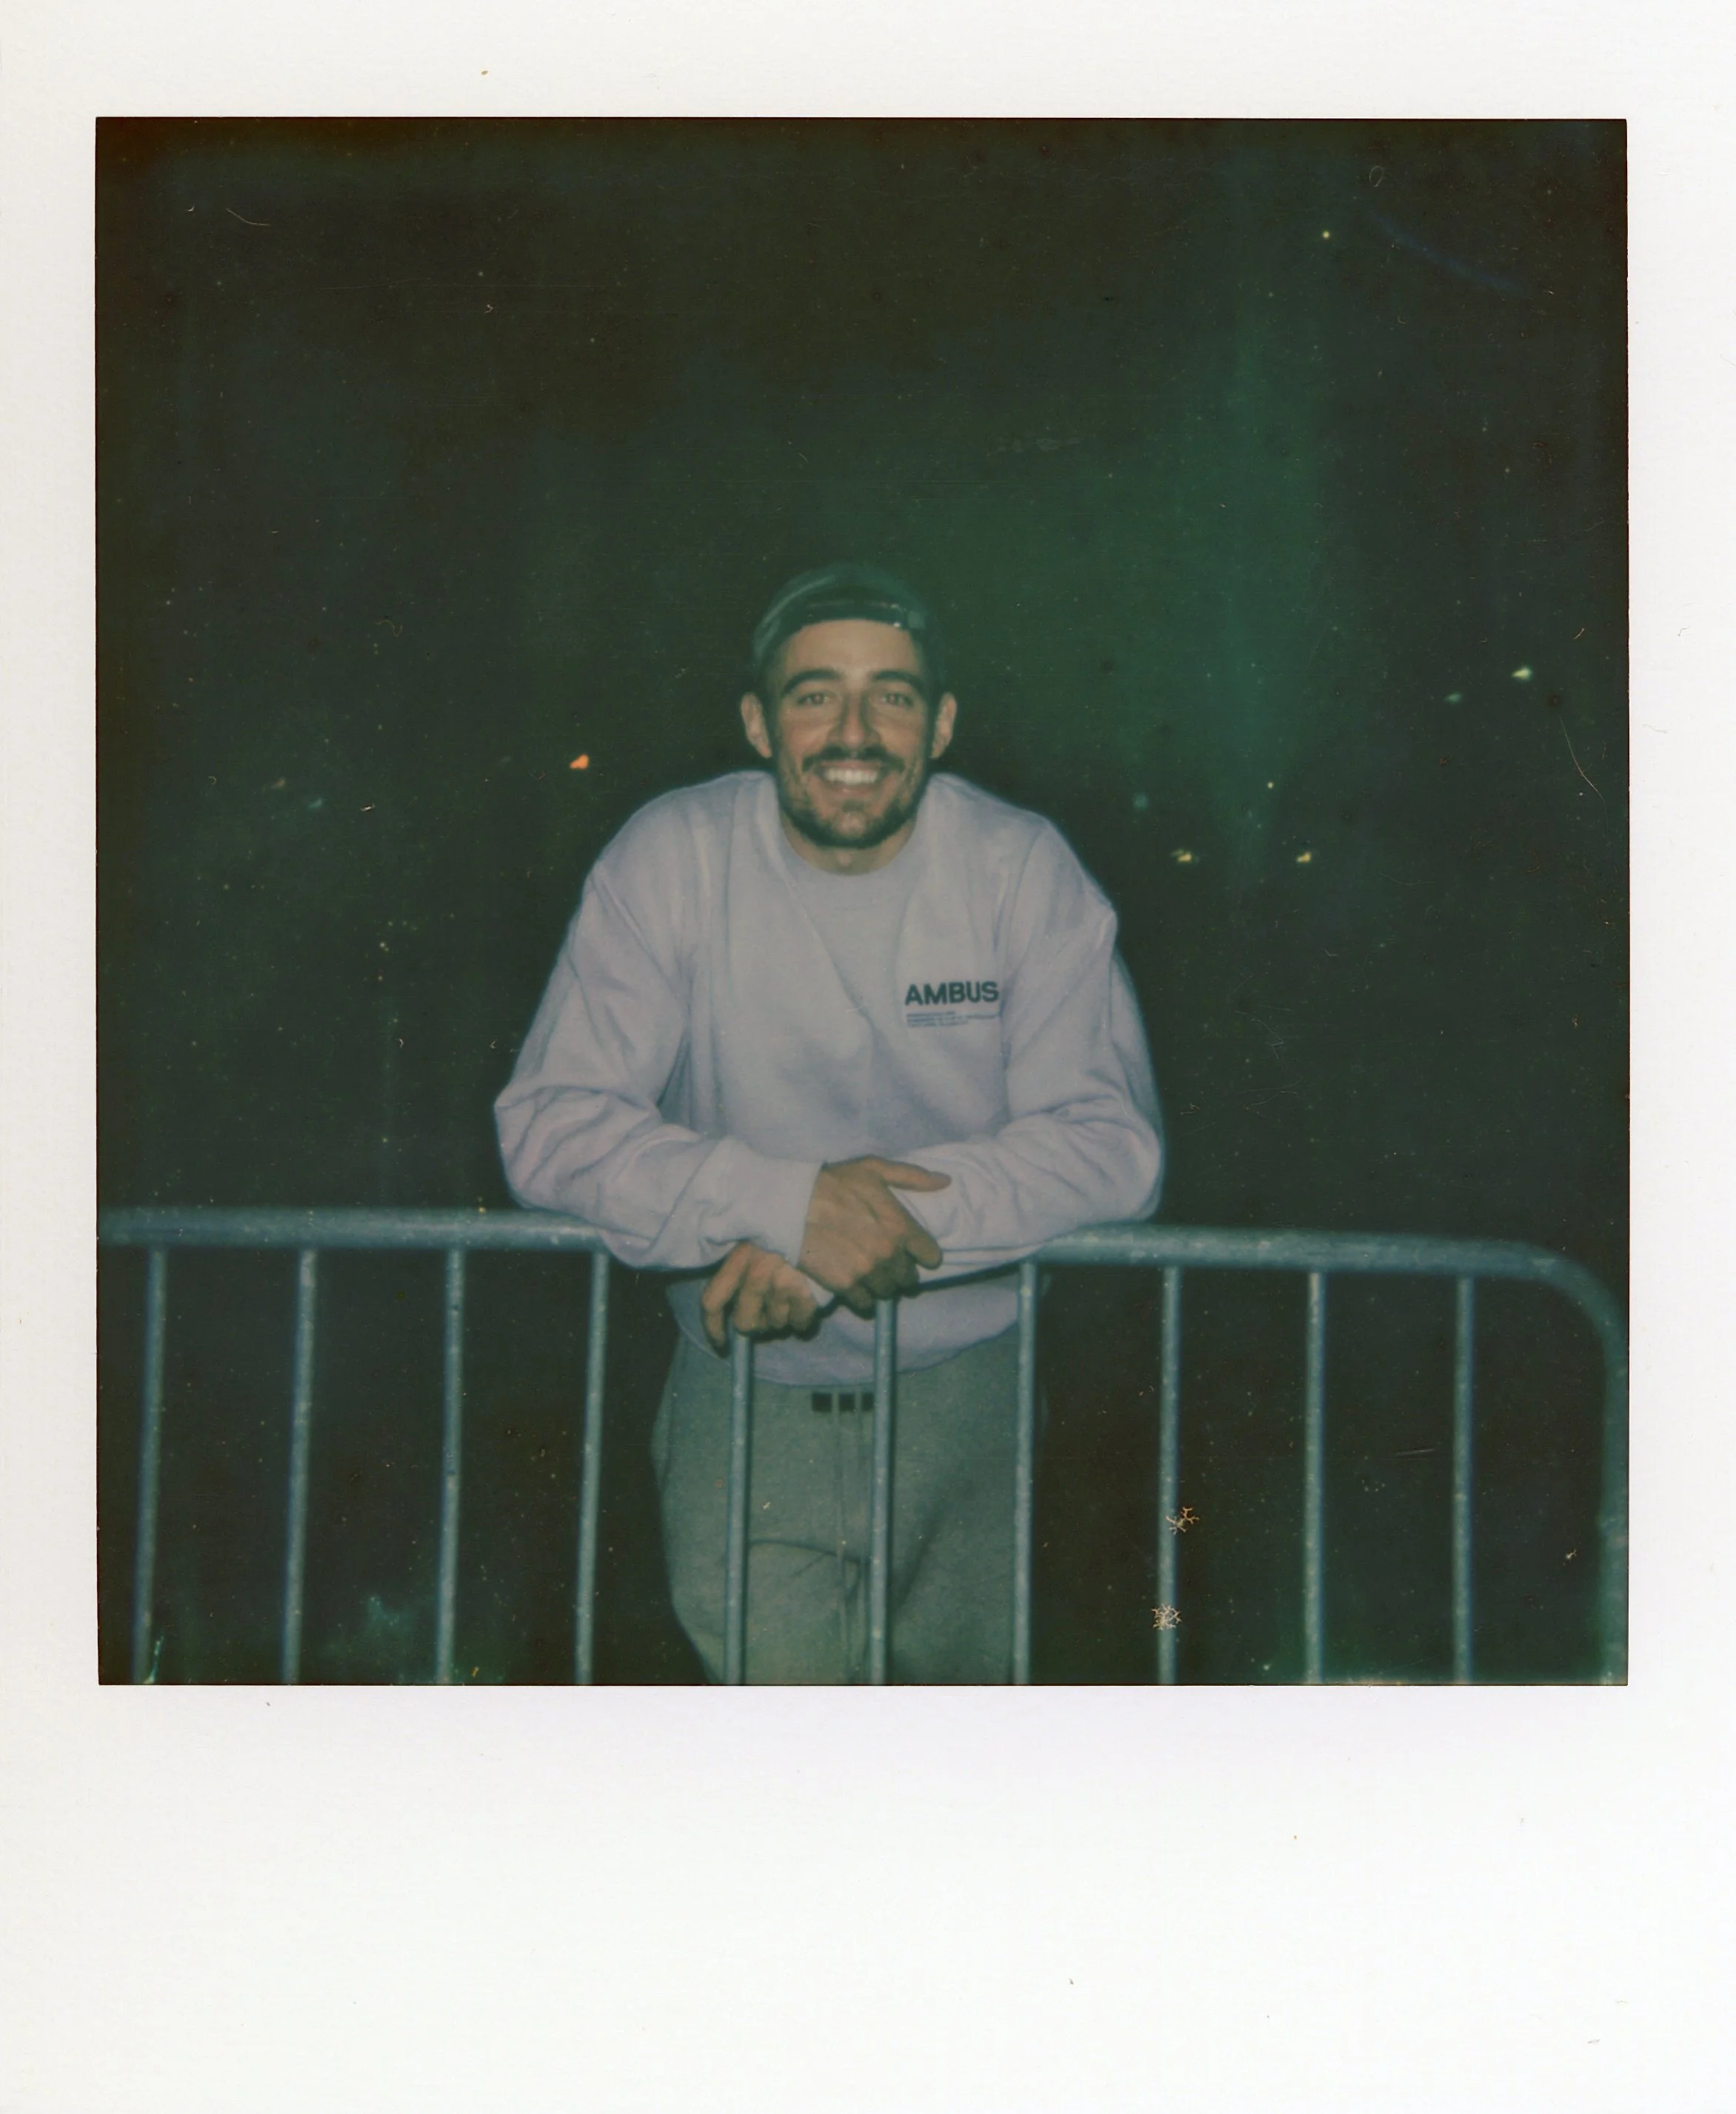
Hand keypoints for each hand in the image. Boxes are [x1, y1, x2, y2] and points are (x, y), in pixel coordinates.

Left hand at [701, 1241, 823, 1351]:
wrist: (828, 1227)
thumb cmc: (791, 1241)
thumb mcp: (759, 1247)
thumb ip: (741, 1276)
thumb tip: (737, 1320)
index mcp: (738, 1256)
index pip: (712, 1301)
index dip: (714, 1328)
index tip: (722, 1345)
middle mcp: (755, 1270)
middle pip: (743, 1322)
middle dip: (758, 1325)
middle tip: (770, 1314)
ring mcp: (778, 1280)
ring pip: (775, 1324)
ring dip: (784, 1317)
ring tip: (794, 1297)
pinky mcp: (801, 1289)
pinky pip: (799, 1322)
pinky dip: (804, 1320)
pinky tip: (808, 1303)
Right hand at [798, 1157, 951, 1316]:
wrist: (793, 1203)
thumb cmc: (834, 1182)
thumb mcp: (875, 1169)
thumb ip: (913, 1177)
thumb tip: (944, 1182)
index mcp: (900, 1226)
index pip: (930, 1255)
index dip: (922, 1253)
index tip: (912, 1251)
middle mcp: (889, 1254)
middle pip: (908, 1278)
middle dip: (899, 1270)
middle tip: (884, 1259)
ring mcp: (867, 1272)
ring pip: (887, 1292)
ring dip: (880, 1283)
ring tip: (867, 1270)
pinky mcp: (845, 1286)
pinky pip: (864, 1303)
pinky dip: (860, 1296)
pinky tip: (852, 1281)